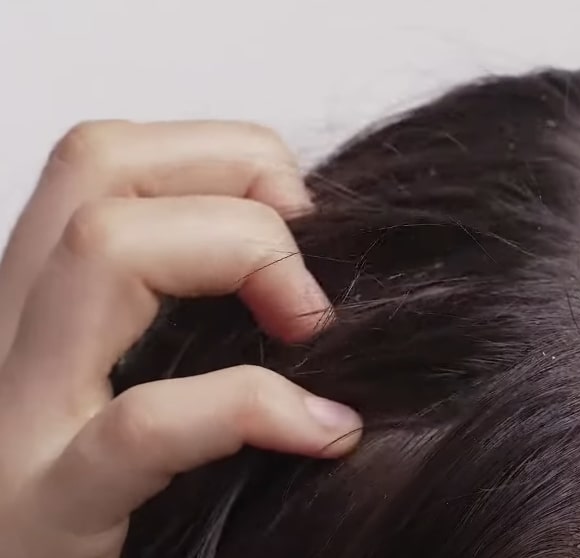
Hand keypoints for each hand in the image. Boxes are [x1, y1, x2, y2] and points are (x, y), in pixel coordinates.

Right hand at [0, 121, 361, 557]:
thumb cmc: (122, 509)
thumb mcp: (140, 388)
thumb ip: (193, 323)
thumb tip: (310, 278)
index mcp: (36, 310)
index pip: (105, 159)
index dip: (224, 156)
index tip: (301, 222)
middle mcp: (9, 343)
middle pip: (97, 163)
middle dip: (237, 174)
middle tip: (308, 265)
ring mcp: (15, 423)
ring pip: (100, 248)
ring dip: (243, 253)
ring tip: (309, 326)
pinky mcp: (47, 512)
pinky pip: (144, 424)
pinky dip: (253, 407)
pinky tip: (322, 431)